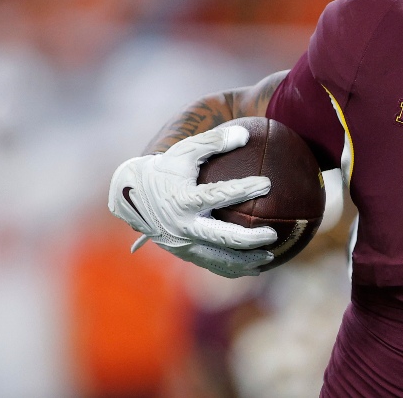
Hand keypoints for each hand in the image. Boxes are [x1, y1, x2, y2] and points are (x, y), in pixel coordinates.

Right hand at [108, 126, 278, 277]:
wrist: (129, 196)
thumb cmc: (164, 169)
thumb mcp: (184, 151)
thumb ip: (213, 141)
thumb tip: (246, 134)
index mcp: (183, 200)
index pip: (218, 195)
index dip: (243, 189)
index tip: (267, 184)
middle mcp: (182, 226)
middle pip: (222, 238)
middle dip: (250, 239)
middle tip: (273, 234)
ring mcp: (182, 244)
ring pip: (219, 258)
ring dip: (246, 260)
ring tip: (270, 258)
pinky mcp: (183, 254)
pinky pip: (212, 265)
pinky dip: (233, 269)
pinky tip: (254, 267)